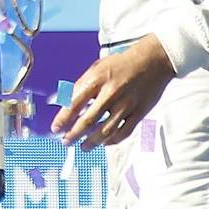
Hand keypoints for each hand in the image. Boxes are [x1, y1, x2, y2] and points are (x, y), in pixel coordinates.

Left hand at [50, 36, 174, 149]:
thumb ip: (80, 86)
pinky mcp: (139, 113)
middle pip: (88, 121)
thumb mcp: (96, 68)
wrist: (152, 61)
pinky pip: (123, 133)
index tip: (55, 128)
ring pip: (105, 132)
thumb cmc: (121, 64)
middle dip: (73, 135)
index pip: (74, 103)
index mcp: (97, 80)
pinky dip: (112, 141)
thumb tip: (60, 100)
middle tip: (66, 141)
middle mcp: (111, 93)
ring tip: (83, 147)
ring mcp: (126, 105)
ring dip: (91, 143)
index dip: (63, 119)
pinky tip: (104, 143)